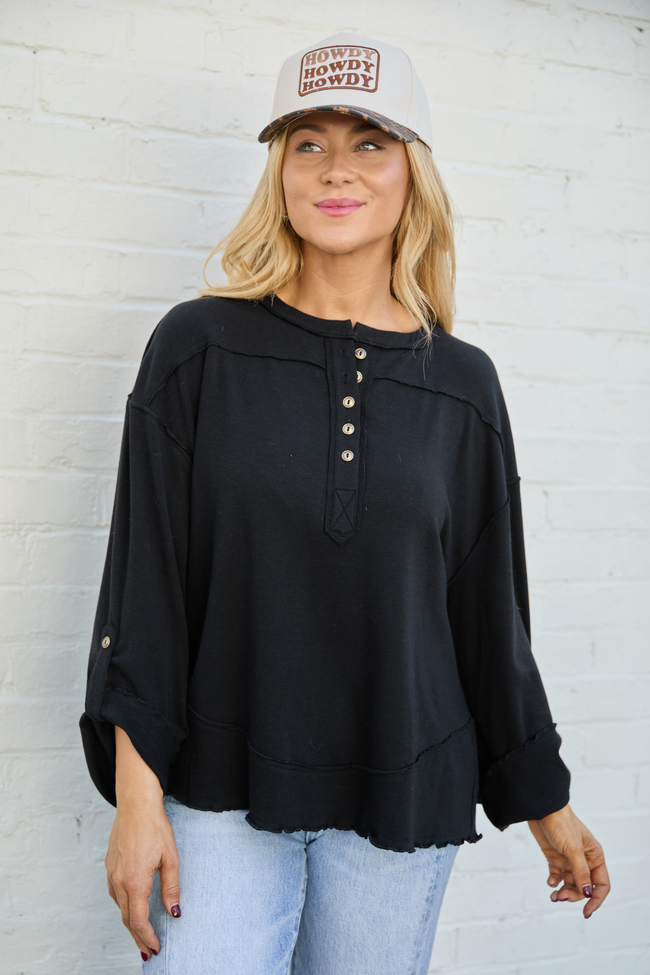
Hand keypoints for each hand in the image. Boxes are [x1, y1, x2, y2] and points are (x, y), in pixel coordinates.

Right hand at [105, 796, 180, 958]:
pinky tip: (132, 907)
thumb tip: (173, 912)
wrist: (136, 803)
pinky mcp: (109, 866)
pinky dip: (124, 907)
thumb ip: (171, 888)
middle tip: (149, 951)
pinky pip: (115, 894)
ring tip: (142, 934)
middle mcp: (119, 880)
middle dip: (138, 937)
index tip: (155, 948)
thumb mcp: (171, 857)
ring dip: (130, 923)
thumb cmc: (155, 826)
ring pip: (119, 907)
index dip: (147, 937)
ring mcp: (112, 873)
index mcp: (135, 880)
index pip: (138, 920)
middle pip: (127, 918)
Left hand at [528, 803, 609, 917]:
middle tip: (561, 897)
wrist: (541, 809)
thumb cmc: (561, 823)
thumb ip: (580, 871)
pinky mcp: (555, 858)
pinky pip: (557, 876)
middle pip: (584, 887)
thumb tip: (587, 892)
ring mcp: (569, 860)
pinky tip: (550, 882)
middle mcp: (584, 860)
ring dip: (563, 892)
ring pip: (570, 884)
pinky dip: (554, 882)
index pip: (601, 884)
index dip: (596, 899)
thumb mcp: (573, 848)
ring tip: (554, 896)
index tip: (586, 912)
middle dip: (574, 895)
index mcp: (595, 856)